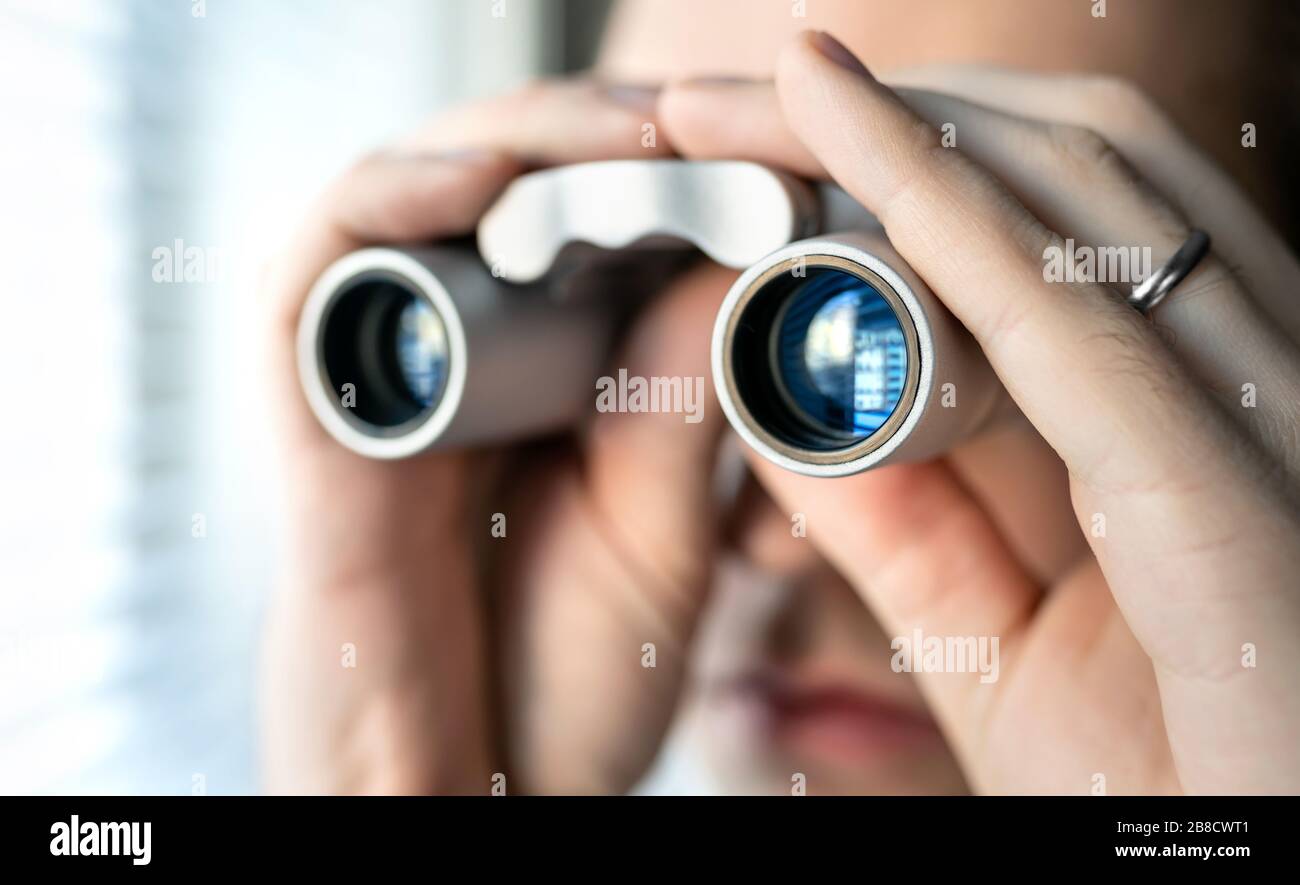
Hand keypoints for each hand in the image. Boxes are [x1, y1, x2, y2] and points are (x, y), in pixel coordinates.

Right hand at [260, 80, 730, 793]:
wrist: (469, 793)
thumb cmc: (564, 678)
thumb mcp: (664, 532)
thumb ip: (686, 406)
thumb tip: (738, 263)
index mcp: (555, 376)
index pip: (610, 224)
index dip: (684, 167)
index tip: (780, 142)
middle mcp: (465, 352)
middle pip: (516, 182)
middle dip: (610, 134)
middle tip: (708, 103)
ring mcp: (386, 368)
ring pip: (422, 195)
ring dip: (519, 141)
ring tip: (626, 123)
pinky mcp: (315, 407)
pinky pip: (321, 272)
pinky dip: (388, 205)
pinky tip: (483, 180)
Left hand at [658, 32, 1299, 793]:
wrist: (1261, 880)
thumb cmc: (1169, 792)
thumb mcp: (1002, 649)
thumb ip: (909, 534)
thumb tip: (790, 418)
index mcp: (1195, 412)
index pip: (1045, 226)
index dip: (901, 160)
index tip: (759, 137)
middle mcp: (1245, 379)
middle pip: (1056, 172)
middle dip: (875, 116)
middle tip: (705, 102)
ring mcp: (1256, 416)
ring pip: (1066, 191)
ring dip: (879, 124)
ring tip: (730, 95)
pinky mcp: (1227, 484)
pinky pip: (1058, 304)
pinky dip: (934, 200)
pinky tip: (828, 122)